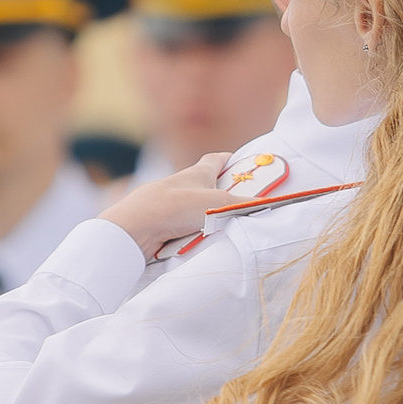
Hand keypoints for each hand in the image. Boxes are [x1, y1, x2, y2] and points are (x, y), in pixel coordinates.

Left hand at [99, 154, 236, 259]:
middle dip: (224, 195)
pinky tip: (200, 244)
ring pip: (196, 210)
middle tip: (242, 206)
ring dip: (208, 219)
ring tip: (223, 231)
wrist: (134, 228)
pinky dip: (193, 235)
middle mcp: (183, 186)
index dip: (231, 160)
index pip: (217, 159)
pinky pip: (184, 229)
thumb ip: (243, 203)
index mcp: (197, 173)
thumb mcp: (217, 203)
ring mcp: (171, 205)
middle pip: (208, 186)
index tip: (244, 165)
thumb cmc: (175, 207)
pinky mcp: (162, 225)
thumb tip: (267, 203)